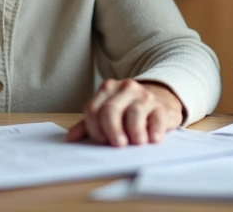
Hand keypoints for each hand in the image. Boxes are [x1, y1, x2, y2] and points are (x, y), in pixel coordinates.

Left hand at [66, 79, 184, 146]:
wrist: (159, 100)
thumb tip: (70, 138)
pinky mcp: (162, 106)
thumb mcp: (107, 113)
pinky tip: (153, 139)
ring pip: (134, 112)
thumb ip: (88, 124)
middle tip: (118, 145)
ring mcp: (144, 95)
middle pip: (111, 110)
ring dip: (134, 131)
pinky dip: (154, 131)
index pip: (93, 109)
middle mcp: (125, 88)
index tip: (101, 140)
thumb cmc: (128, 112)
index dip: (94, 128)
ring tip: (137, 143)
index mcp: (107, 89)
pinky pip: (157, 118)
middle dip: (112, 130)